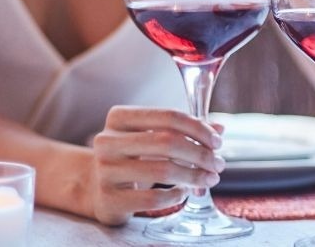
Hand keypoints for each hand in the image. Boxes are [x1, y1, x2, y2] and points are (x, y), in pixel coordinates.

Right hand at [88, 106, 225, 225]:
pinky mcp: (109, 198)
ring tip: (209, 179)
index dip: (198, 128)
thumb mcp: (153, 138)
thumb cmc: (132, 158)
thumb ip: (185, 130)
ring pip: (162, 171)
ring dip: (194, 176)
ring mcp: (105, 170)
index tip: (218, 142)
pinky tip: (184, 192)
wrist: (95, 188)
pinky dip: (176, 195)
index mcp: (119, 118)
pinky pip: (154, 198)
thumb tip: (220, 128)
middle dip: (201, 153)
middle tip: (219, 164)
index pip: (168, 116)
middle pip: (167, 142)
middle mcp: (107, 141)